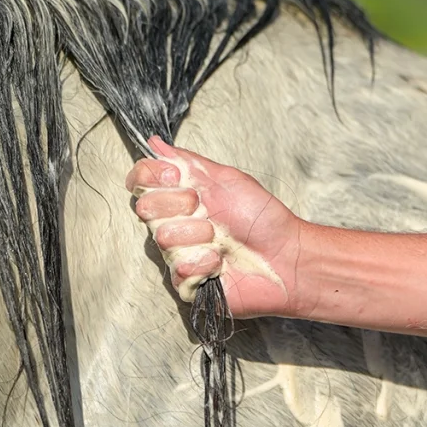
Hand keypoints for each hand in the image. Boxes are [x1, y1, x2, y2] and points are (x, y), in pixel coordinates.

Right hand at [126, 137, 303, 318]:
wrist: (285, 255)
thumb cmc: (262, 218)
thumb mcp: (226, 178)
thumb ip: (187, 161)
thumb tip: (154, 143)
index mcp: (179, 197)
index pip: (141, 180)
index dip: (153, 176)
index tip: (177, 176)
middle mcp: (173, 225)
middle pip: (146, 208)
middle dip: (182, 206)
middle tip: (209, 211)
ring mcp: (177, 254)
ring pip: (164, 239)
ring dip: (201, 236)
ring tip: (221, 240)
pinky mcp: (186, 283)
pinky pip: (179, 269)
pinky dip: (206, 263)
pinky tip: (221, 263)